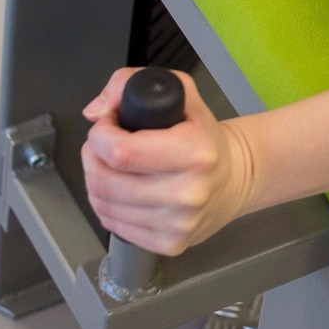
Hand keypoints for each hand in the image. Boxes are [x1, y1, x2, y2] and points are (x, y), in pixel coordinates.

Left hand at [82, 68, 257, 256]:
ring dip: (96, 180)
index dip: (100, 135)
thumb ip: (131, 84)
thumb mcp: (181, 94)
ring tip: (113, 166)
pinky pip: (113, 224)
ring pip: (103, 204)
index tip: (106, 126)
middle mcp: (187, 193)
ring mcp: (177, 224)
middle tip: (104, 145)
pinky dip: (108, 205)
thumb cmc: (204, 137)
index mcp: (195, 153)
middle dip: (92, 157)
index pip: (120, 152)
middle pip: (104, 181)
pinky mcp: (169, 244)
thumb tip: (94, 112)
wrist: (236, 178)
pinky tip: (123, 190)